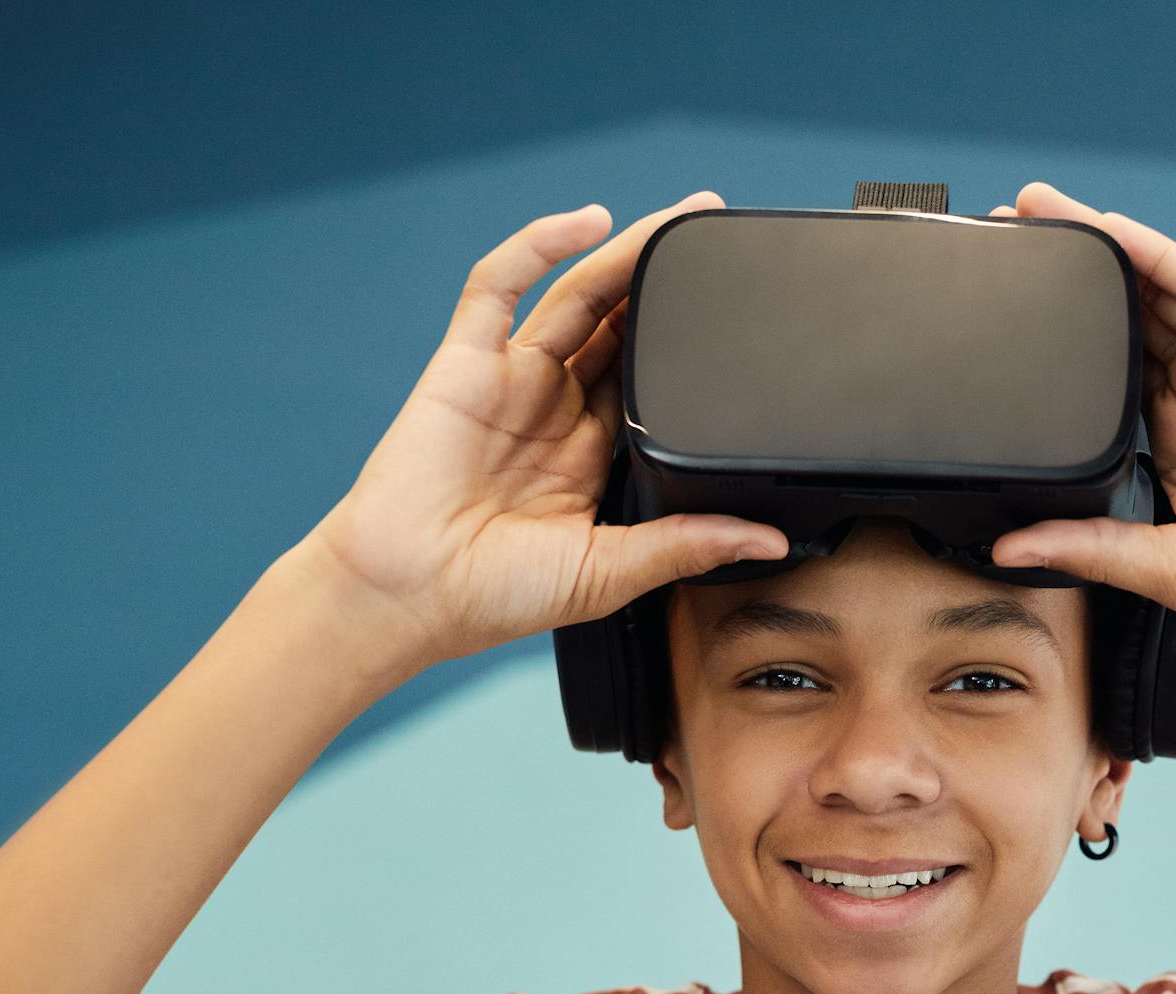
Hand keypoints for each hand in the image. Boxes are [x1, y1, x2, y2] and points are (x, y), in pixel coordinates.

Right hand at [303, 191, 790, 667]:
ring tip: (681, 215)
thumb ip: (687, 547)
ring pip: (578, 294)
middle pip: (621, 322)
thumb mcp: (609, 573)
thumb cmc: (494, 596)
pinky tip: (585, 223)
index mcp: (590, 453)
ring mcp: (510, 379)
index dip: (692, 340)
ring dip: (626, 251)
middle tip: (718, 227)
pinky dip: (539, 245)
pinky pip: (500, 286)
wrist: (407, 596)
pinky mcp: (464, 362)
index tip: (744, 308)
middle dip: (667, 275)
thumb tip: (768, 541)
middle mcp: (554, 407)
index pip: (652, 378)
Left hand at [983, 182, 1175, 639]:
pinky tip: (1110, 230)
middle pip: (1117, 318)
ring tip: (1037, 209)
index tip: (987, 319)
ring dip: (1097, 246)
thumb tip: (1008, 549)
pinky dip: (1156, 254)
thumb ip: (1090, 547)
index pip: (1096, 376)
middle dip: (1060, 278)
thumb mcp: (1169, 567)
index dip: (1047, 345)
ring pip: (1153, 286)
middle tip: (998, 237)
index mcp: (1170, 439)